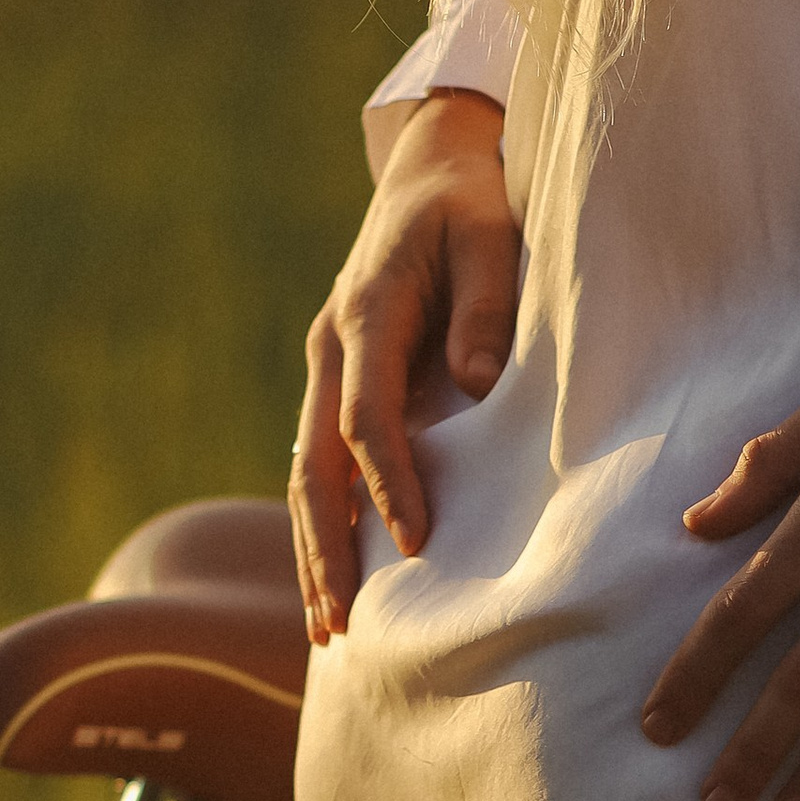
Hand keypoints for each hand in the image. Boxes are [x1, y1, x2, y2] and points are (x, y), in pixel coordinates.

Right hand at [290, 91, 518, 643]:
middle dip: (324, 548)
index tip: (415, 540)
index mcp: (365, 313)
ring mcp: (326, 371)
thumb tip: (473, 383)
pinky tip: (334, 587)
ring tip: (326, 631)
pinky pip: (322, 470)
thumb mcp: (491, 233)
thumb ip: (487, 304)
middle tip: (337, 621)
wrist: (432, 170)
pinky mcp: (337, 388)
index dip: (387, 482)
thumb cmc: (472, 201)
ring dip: (314, 556)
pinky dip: (325, 530)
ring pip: (308, 478)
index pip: (364, 417)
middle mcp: (331, 348)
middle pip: (315, 466)